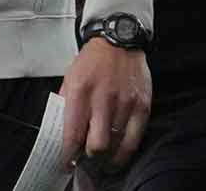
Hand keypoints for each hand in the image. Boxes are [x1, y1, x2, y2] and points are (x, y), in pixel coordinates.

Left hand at [59, 38, 150, 171]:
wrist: (119, 41)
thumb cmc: (91, 62)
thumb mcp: (70, 77)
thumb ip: (66, 104)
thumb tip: (63, 132)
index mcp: (79, 91)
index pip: (72, 133)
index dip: (68, 154)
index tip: (65, 163)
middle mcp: (102, 98)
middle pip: (97, 145)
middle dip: (89, 157)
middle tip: (86, 160)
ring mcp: (125, 103)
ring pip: (116, 145)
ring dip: (107, 157)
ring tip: (101, 161)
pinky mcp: (142, 106)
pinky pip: (134, 139)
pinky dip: (125, 153)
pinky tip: (118, 157)